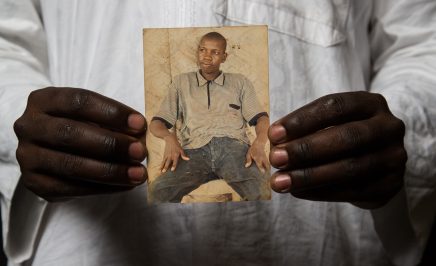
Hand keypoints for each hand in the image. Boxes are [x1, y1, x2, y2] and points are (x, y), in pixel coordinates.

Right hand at [14, 87, 147, 200]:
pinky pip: (72, 188)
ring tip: (138, 173)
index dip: (112, 112)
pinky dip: (103, 188)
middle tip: (140, 151)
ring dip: (110, 171)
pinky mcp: (35, 183)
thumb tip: (141, 135)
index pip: (79, 101)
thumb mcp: (89, 114)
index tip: (140, 124)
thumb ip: (111, 121)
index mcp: (44, 100)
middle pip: (71, 134)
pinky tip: (125, 185)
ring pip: (71, 165)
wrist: (46, 147)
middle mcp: (29, 126)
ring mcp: (28, 156)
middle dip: (111, 144)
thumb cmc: (77, 124)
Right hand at [160, 133, 188, 171]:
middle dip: (165, 167)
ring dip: (162, 166)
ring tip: (160, 171)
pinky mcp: (164, 155)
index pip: (175, 161)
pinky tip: (159, 168)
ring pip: (164, 162)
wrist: (170, 140)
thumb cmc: (177, 145)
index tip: (172, 170)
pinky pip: (162, 160)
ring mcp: (167, 155)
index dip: (173, 165)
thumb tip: (188, 159)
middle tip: (163, 171)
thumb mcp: (181, 150)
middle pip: (168, 162)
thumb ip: (183, 155)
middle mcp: (171, 156)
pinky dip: (161, 164)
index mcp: (175, 155)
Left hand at [245, 139, 268, 172]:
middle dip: (267, 170)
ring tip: (267, 175)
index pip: (260, 164)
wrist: (259, 144)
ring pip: (268, 164)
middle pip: (266, 165)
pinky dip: (268, 167)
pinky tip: (267, 170)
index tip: (263, 173)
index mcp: (257, 158)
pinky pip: (268, 163)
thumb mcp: (249, 154)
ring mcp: (265, 158)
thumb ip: (248, 160)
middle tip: (266, 176)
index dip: (261, 168)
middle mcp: (262, 158)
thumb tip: (246, 166)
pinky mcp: (266, 158)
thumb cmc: (252, 150)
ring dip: (268, 169)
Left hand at [268, 92, 406, 208]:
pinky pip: (353, 191)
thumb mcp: (330, 123)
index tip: (273, 133)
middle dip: (306, 149)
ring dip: (309, 176)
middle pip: (346, 137)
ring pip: (349, 168)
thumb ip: (306, 130)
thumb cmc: (342, 136)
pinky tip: (298, 191)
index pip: (335, 106)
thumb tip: (275, 144)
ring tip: (280, 181)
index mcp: (371, 103)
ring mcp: (394, 157)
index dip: (302, 120)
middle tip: (275, 159)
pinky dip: (320, 192)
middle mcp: (389, 127)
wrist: (377, 162)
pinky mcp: (391, 185)